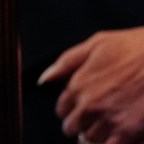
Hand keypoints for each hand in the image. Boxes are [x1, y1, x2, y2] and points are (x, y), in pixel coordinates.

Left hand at [39, 26, 143, 143]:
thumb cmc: (136, 48)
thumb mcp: (97, 44)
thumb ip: (67, 62)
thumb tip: (45, 78)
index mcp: (79, 85)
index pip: (62, 109)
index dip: (70, 109)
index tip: (79, 107)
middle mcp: (90, 106)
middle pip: (73, 128)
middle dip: (81, 124)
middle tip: (93, 119)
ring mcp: (109, 122)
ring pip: (90, 140)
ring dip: (95, 136)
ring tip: (106, 128)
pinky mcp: (129, 134)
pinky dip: (109, 143)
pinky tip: (116, 136)